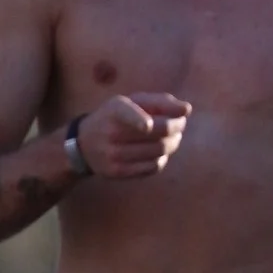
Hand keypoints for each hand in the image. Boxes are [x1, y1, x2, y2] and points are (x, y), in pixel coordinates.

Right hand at [76, 92, 191, 179]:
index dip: (138, 120)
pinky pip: (152, 167)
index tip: (148, 126)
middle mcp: (111, 132)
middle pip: (156, 134)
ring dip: (173, 143)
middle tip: (180, 124)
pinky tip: (158, 152)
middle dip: (176, 127)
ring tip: (173, 137)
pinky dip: (162, 158)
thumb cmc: (117, 117)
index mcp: (115, 109)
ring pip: (158, 151)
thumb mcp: (132, 101)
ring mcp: (113, 154)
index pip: (126, 114)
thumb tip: (187, 110)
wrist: (85, 144)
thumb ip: (161, 101)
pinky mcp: (118, 172)